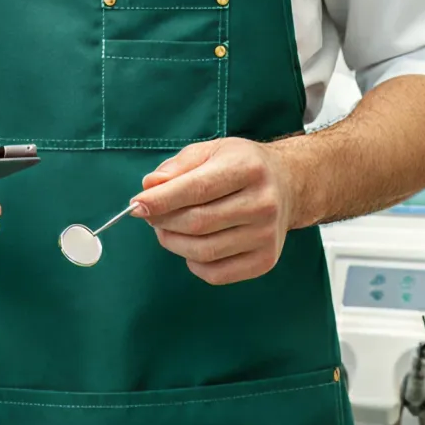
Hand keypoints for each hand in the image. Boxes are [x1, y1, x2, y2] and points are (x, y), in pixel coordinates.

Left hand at [129, 138, 298, 285]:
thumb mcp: (209, 151)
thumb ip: (176, 167)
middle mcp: (262, 203)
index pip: (197, 189)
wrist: (287, 184)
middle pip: (198, 222)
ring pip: (204, 250)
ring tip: (166, 229)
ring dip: (173, 242)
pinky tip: (190, 245)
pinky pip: (217, 273)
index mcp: (247, 168)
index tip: (137, 205)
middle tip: (149, 215)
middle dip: (163, 221)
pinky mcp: (266, 260)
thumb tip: (149, 187)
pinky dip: (193, 263)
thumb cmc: (239, 165)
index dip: (162, 200)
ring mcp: (267, 235)